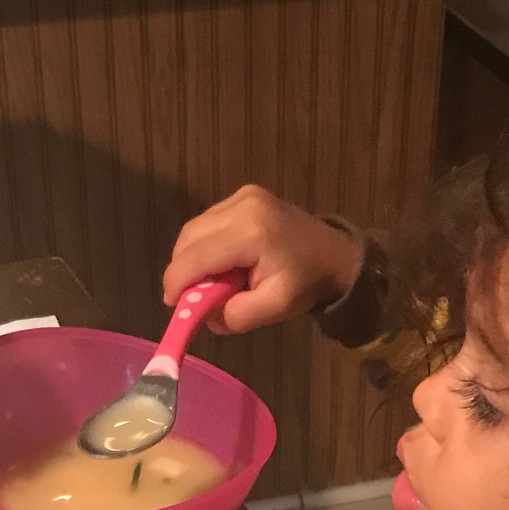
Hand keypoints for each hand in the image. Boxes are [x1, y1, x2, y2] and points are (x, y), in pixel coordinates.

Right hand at [163, 186, 363, 335]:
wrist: (336, 255)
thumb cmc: (306, 283)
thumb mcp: (275, 308)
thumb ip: (236, 315)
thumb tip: (203, 315)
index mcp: (251, 233)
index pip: (196, 256)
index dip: (177, 282)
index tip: (172, 304)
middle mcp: (242, 205)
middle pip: (189, 238)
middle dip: (184, 270)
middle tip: (194, 296)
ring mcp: (243, 195)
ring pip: (195, 228)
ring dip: (193, 257)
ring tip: (214, 280)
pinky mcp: (244, 194)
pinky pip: (208, 221)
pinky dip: (206, 244)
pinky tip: (224, 261)